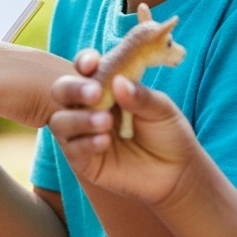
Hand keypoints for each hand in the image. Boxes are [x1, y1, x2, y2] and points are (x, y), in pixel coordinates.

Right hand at [49, 49, 201, 205]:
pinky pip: (72, 149)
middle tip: (96, 93)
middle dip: (73, 88)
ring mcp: (82, 134)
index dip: (84, 62)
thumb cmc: (168, 133)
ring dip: (79, 119)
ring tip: (105, 121)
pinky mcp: (83, 161)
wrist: (177, 174)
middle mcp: (87, 108)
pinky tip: (105, 141)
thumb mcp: (161, 110)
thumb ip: (140, 96)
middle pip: (61, 91)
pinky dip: (85, 143)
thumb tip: (118, 81)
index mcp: (105, 87)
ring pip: (59, 121)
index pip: (84, 69)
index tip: (93, 63)